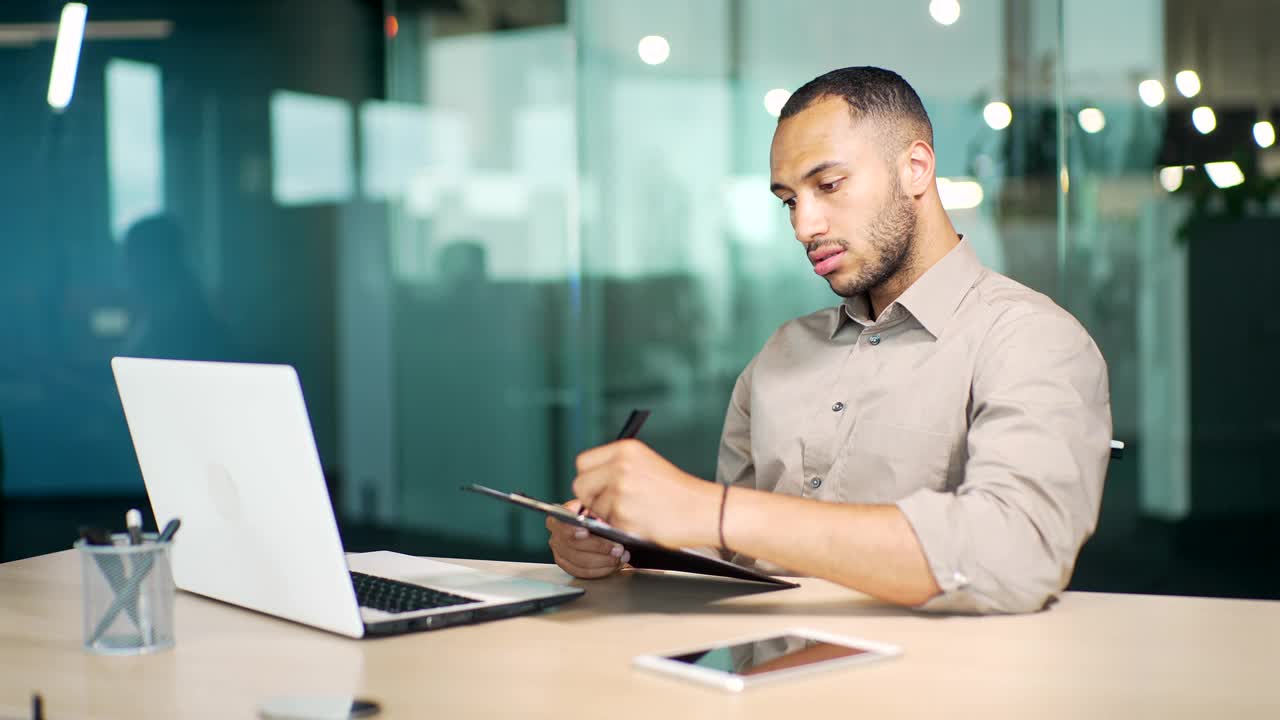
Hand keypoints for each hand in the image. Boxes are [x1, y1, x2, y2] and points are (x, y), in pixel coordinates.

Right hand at [546, 499, 629, 578]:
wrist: (592, 526)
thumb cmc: (593, 515)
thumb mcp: (594, 508)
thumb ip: (596, 513)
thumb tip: (605, 525)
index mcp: (557, 520)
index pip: (562, 526)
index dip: (573, 530)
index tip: (587, 531)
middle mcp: (555, 538)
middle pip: (573, 546)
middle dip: (598, 547)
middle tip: (617, 548)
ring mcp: (560, 554)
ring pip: (581, 562)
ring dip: (603, 560)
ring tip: (620, 556)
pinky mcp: (568, 567)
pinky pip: (584, 572)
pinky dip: (601, 569)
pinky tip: (614, 564)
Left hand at [572, 439, 719, 549]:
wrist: (703, 510)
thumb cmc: (677, 491)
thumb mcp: (645, 465)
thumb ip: (615, 469)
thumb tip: (584, 487)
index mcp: (625, 450)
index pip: (583, 462)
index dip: (589, 477)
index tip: (599, 486)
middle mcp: (620, 467)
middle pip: (581, 485)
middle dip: (591, 498)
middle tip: (613, 504)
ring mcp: (621, 492)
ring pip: (592, 508)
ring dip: (607, 515)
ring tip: (635, 512)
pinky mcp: (623, 516)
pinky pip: (607, 525)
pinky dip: (620, 528)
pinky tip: (641, 522)